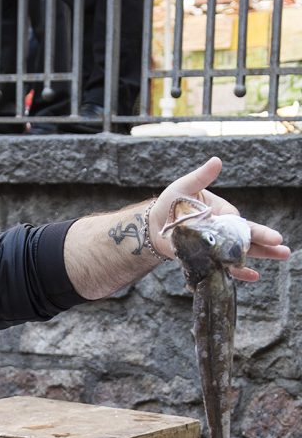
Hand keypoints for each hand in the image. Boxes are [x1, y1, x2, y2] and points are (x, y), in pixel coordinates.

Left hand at [150, 156, 289, 280]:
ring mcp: (217, 246)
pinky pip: (224, 267)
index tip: (240, 229)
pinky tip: (254, 276)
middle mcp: (223, 230)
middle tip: (283, 246)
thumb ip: (201, 177)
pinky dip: (238, 272)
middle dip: (266, 240)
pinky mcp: (207, 259)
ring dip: (261, 255)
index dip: (241, 227)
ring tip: (283, 255)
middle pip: (248, 235)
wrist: (154, 225)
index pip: (236, 220)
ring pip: (242, 252)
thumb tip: (217, 161)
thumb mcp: (185, 187)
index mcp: (222, 212)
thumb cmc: (171, 202)